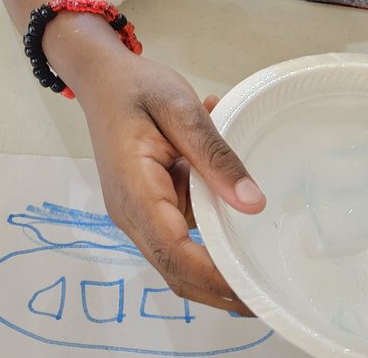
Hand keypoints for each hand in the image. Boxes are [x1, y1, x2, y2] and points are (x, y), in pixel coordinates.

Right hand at [76, 55, 264, 312]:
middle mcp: (131, 213)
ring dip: (217, 255)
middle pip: (175, 269)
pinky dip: (209, 222)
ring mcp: (136, 212)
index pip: (175, 252)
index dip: (214, 278)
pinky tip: (227, 186)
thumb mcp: (181, 109)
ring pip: (179, 255)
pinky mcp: (147, 206)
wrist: (100, 76)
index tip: (253, 289)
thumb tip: (253, 204)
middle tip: (267, 292)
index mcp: (136, 191)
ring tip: (260, 247)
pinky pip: (180, 229)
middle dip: (219, 289)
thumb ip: (215, 155)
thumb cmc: (136, 87)